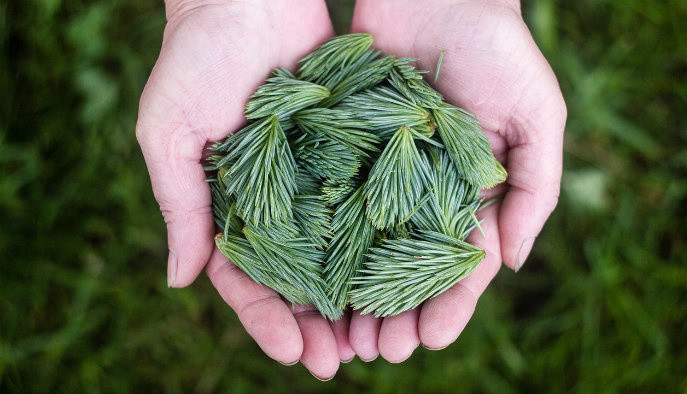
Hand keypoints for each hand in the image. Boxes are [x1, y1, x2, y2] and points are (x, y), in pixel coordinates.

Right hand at [135, 0, 352, 378]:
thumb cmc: (195, 59)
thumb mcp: (169, 133)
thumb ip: (178, 205)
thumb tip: (178, 279)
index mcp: (229, 206)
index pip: (244, 279)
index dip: (265, 320)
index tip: (291, 353)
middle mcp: (277, 201)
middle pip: (298, 278)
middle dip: (317, 323)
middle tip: (340, 362)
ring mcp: (317, 179)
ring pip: (339, 251)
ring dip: (356, 297)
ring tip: (378, 338)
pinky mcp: (352, 150)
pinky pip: (369, 200)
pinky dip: (384, 239)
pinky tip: (406, 273)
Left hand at [348, 0, 565, 361]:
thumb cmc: (500, 49)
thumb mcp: (538, 115)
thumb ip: (534, 189)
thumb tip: (513, 263)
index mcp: (469, 193)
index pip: (460, 263)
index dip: (449, 305)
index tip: (429, 339)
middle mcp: (423, 191)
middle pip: (406, 266)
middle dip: (396, 311)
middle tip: (379, 352)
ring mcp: (381, 173)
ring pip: (365, 245)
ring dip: (355, 292)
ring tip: (342, 334)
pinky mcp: (345, 148)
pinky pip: (332, 200)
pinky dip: (322, 240)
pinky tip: (309, 276)